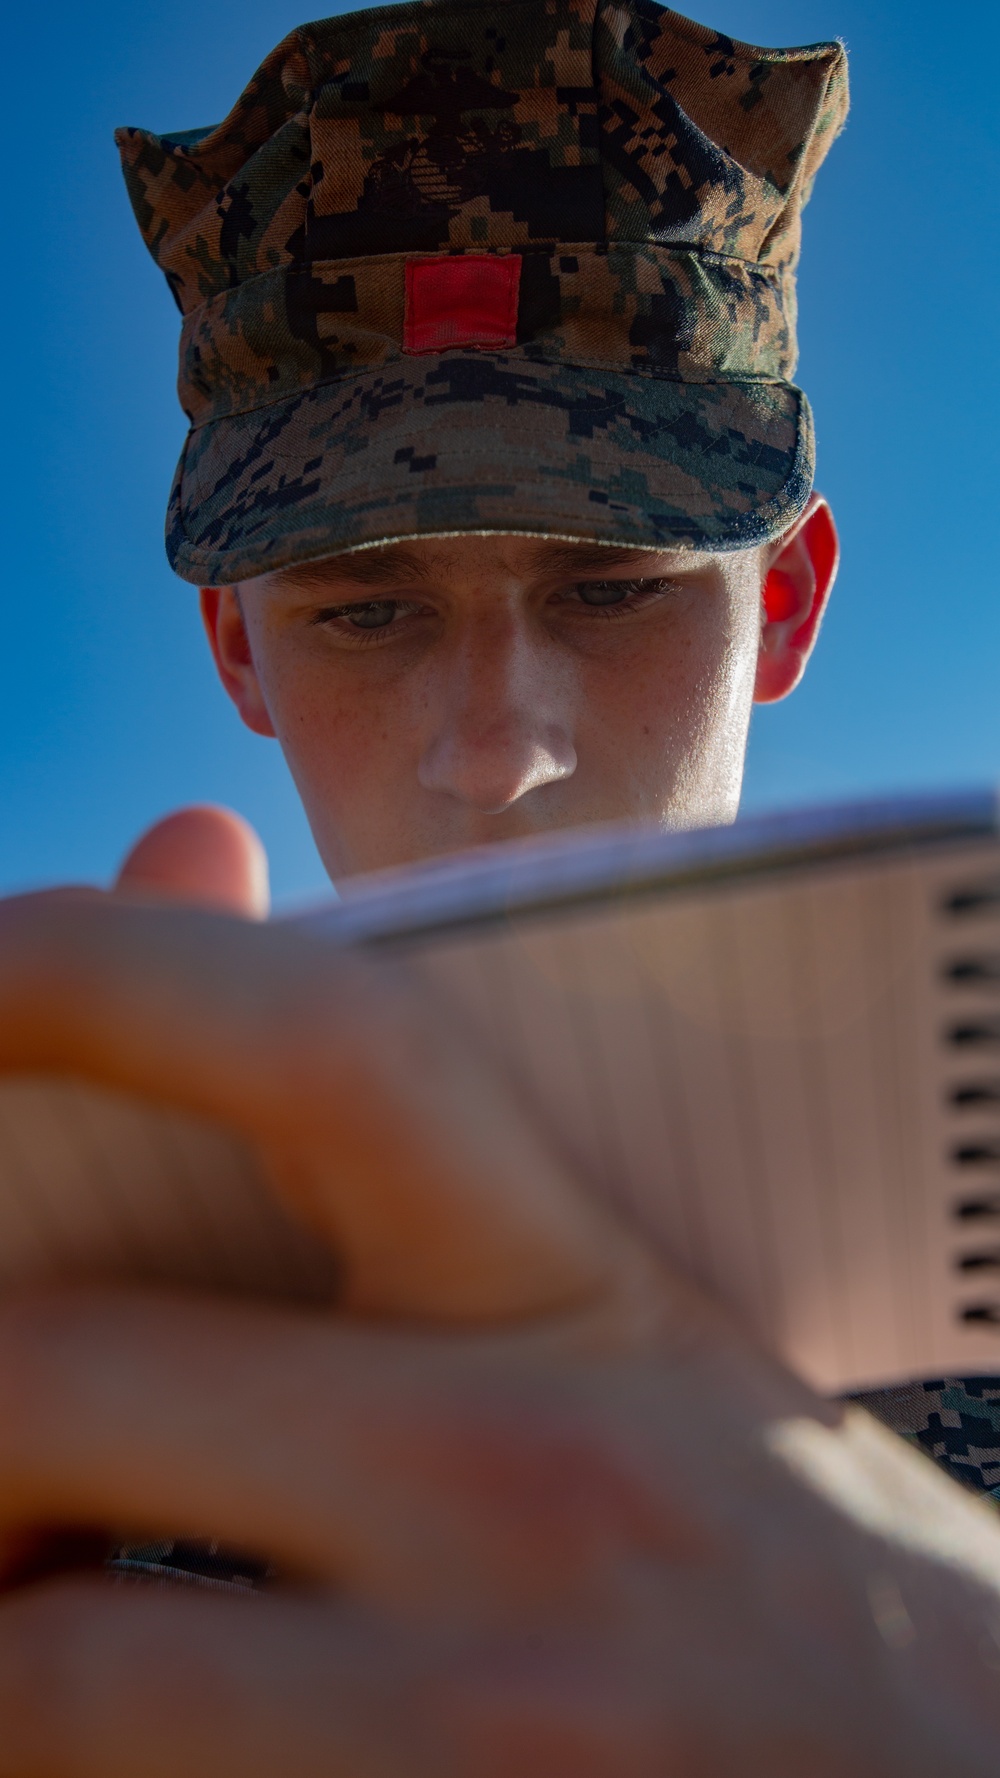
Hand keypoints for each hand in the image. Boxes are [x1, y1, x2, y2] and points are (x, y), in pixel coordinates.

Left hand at [0, 901, 999, 1770]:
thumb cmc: (778, 1564)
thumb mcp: (633, 1333)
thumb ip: (398, 1132)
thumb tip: (174, 854)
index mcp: (593, 1294)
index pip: (317, 1049)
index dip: (85, 970)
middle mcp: (544, 1485)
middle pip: (67, 1375)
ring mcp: (485, 1731)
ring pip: (44, 1677)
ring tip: (26, 1618)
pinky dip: (61, 1774)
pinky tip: (115, 1758)